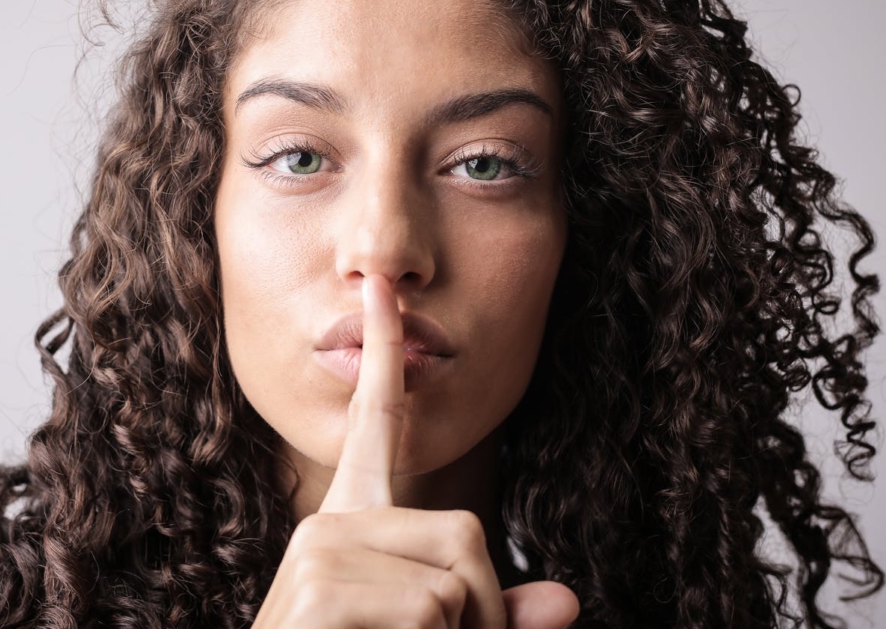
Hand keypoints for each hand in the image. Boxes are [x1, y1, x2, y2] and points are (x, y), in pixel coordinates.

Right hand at [252, 275, 579, 628]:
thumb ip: (495, 617)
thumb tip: (569, 603)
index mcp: (354, 523)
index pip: (374, 423)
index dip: (385, 355)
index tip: (382, 289)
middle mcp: (331, 524)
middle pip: (467, 535)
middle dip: (483, 615)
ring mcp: (319, 551)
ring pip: (455, 585)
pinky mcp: (317, 583)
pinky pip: (430, 610)